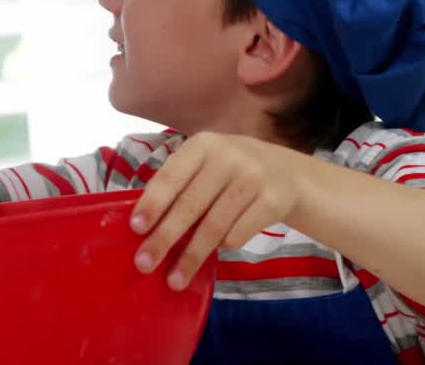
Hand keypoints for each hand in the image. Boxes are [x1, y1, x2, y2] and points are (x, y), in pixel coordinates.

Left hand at [130, 132, 305, 289]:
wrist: (288, 173)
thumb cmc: (231, 172)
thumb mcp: (206, 165)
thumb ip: (180, 186)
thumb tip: (143, 227)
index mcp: (202, 146)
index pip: (171, 176)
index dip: (152, 203)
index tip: (135, 229)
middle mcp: (228, 157)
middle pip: (190, 205)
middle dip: (164, 238)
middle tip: (144, 264)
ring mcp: (253, 178)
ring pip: (214, 226)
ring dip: (191, 256)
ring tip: (174, 280)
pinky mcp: (274, 201)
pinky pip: (238, 234)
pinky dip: (223, 247)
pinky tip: (214, 254)